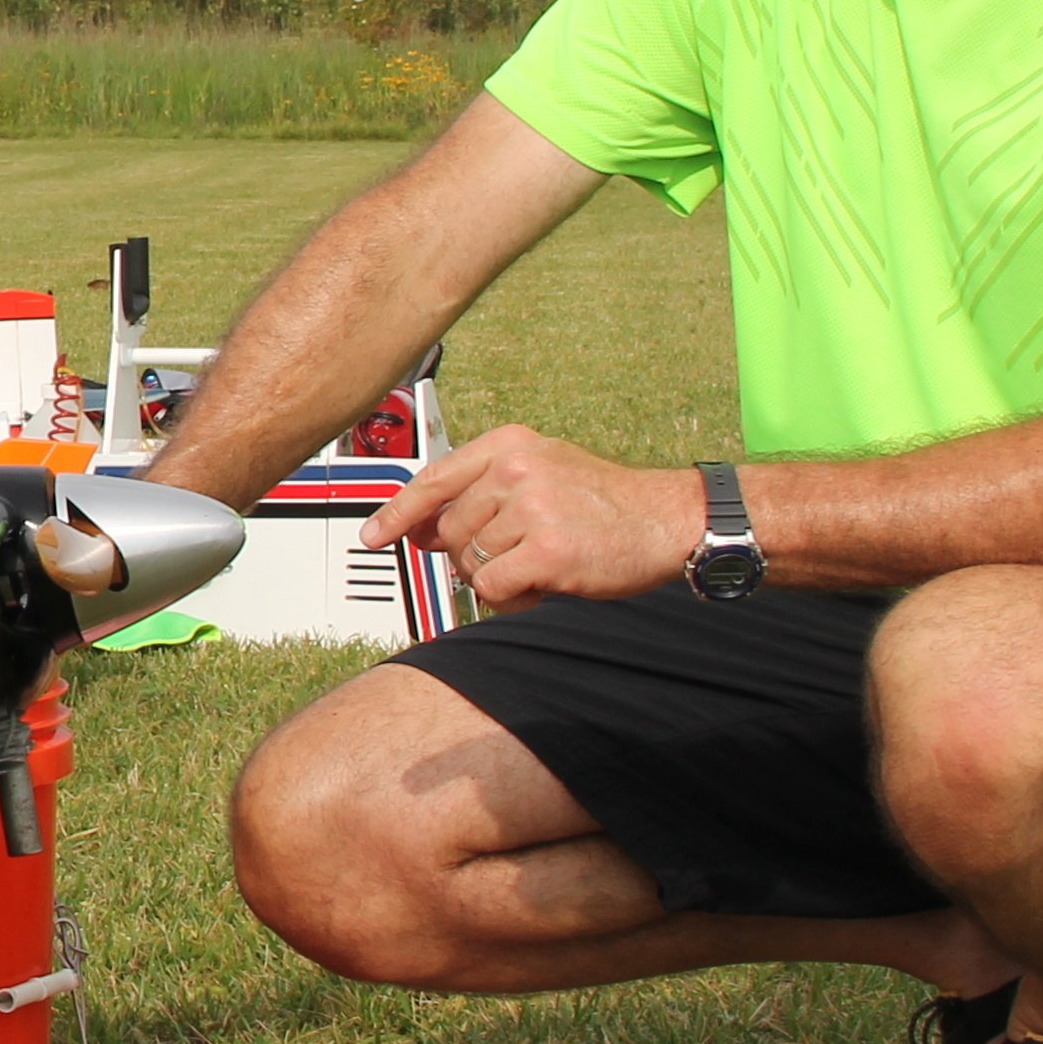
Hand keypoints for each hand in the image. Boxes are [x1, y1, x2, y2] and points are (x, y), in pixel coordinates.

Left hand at [366, 427, 704, 604]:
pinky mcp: (547, 551)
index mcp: (511, 444)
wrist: (668, 519)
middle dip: (470, 556)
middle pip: (449, 530)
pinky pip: (493, 588)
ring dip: (498, 578)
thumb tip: (422, 529)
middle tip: (513, 558)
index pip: (434, 479)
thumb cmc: (607, 503)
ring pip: (470, 562)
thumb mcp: (542, 473)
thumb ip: (482, 493)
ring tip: (539, 565)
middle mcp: (516, 469)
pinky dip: (513, 598)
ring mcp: (531, 508)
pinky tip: (543, 585)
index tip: (374, 535)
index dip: (397, 513)